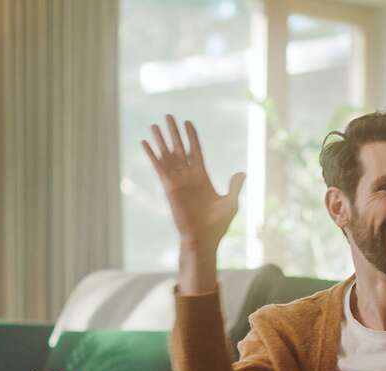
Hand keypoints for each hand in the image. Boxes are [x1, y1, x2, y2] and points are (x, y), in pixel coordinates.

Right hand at [142, 115, 245, 255]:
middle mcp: (188, 176)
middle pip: (179, 148)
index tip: (188, 122)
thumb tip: (241, 173)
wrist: (202, 239)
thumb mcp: (230, 203)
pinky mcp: (169, 187)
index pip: (195, 151)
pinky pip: (159, 167)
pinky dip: (151, 155)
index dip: (192, 137)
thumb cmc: (217, 225)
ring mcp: (177, 181)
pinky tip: (144, 143)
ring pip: (167, 155)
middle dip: (174, 132)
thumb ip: (234, 187)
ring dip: (160, 140)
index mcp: (202, 177)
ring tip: (154, 125)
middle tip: (168, 116)